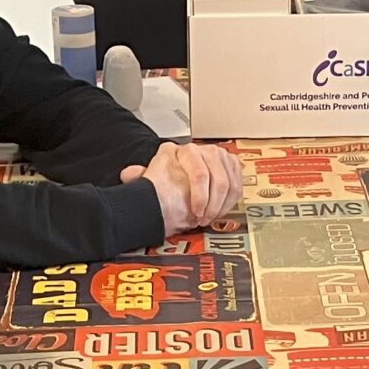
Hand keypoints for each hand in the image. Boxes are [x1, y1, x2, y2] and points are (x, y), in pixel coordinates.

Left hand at [121, 141, 245, 235]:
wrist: (173, 186)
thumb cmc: (162, 186)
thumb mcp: (148, 183)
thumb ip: (139, 177)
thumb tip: (129, 174)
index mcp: (181, 151)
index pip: (199, 174)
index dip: (200, 199)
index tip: (196, 215)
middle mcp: (201, 149)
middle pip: (220, 180)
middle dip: (214, 205)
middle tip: (205, 219)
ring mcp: (219, 155)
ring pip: (231, 183)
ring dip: (223, 205)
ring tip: (212, 217)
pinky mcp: (231, 164)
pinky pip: (238, 183)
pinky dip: (231, 200)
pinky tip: (221, 209)